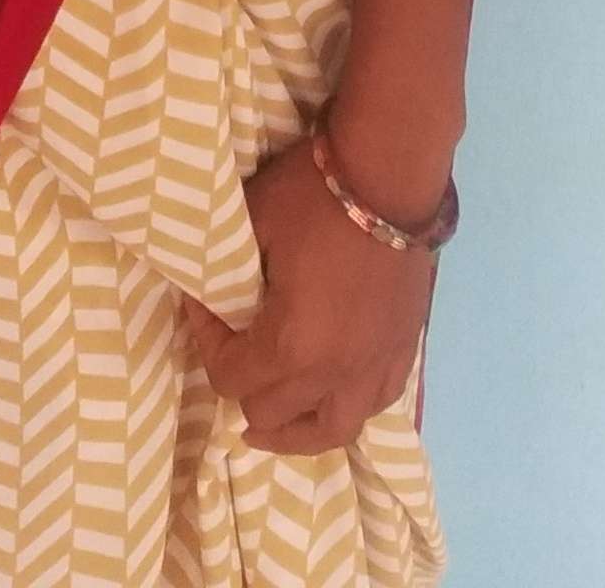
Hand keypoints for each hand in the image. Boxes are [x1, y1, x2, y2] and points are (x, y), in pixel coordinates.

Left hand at [183, 136, 433, 458]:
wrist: (387, 172)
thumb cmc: (312, 195)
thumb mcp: (253, 224)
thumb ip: (227, 272)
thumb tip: (211, 294)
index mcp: (291, 346)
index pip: (230, 378)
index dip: (207, 343)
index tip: (202, 305)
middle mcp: (333, 374)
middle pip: (271, 414)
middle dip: (243, 384)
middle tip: (235, 346)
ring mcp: (373, 368)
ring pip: (330, 432)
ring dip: (295, 428)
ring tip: (274, 420)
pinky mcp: (402, 352)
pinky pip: (373, 406)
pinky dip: (345, 407)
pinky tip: (331, 395)